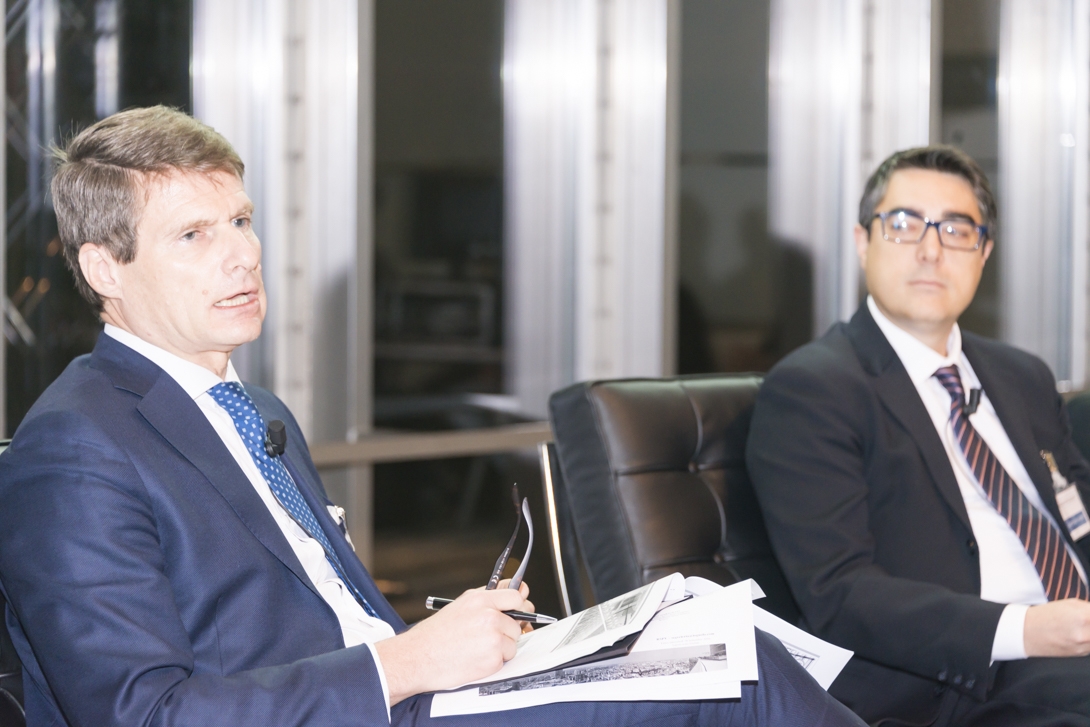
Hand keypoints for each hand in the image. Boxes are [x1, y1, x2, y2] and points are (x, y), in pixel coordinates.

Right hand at [374, 581, 533, 704]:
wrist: (417, 658)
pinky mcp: (493, 659)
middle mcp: (490, 616)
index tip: (520, 610)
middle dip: (508, 629)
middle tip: (489, 635)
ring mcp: (493, 638)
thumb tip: (516, 591)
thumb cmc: (435, 634)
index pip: (517, 596)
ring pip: (513, 642)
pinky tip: (475, 658)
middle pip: (518, 621)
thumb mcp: (461, 605)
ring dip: (501, 648)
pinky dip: (494, 662)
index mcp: (481, 599)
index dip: (520, 605)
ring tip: (476, 648)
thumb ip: (489, 597)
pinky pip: (505, 659)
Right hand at [1024, 599, 1089, 656]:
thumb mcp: (1070, 604)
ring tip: (1084, 626)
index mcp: (1083, 616)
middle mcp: (1085, 634)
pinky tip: (1082, 634)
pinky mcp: (1081, 654)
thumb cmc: (1046, 615)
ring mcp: (1084, 646)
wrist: (1026, 633)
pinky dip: (1089, 640)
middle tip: (1088, 620)